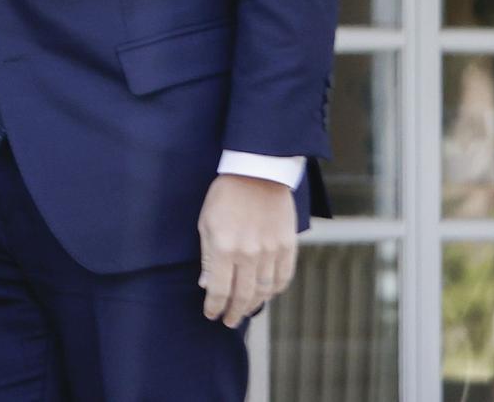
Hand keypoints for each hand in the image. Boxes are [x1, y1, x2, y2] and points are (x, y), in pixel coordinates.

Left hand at [197, 174, 297, 328]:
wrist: (257, 172)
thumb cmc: (225, 196)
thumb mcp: (206, 223)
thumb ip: (208, 257)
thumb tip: (207, 286)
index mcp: (225, 248)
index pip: (220, 290)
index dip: (215, 307)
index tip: (211, 315)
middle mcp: (250, 254)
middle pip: (243, 295)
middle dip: (234, 312)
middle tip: (229, 321)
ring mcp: (271, 251)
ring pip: (265, 291)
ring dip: (254, 304)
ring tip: (245, 310)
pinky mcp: (288, 246)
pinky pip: (283, 278)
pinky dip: (275, 291)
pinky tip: (266, 294)